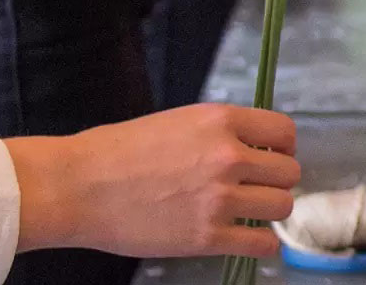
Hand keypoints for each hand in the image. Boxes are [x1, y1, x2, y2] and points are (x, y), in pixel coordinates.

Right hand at [7, 104, 301, 257]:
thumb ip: (218, 134)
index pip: (284, 132)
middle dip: (274, 182)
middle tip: (253, 189)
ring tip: (245, 212)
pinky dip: (260, 244)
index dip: (281, 148)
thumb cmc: (115, 152)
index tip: (269, 158)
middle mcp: (228, 156)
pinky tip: (244, 238)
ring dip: (268, 211)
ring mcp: (220, 198)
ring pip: (282, 207)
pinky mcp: (207, 237)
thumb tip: (250, 150)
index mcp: (220, 121)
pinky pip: (262, 244)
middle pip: (289, 173)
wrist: (76, 187)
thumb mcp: (177, 122)